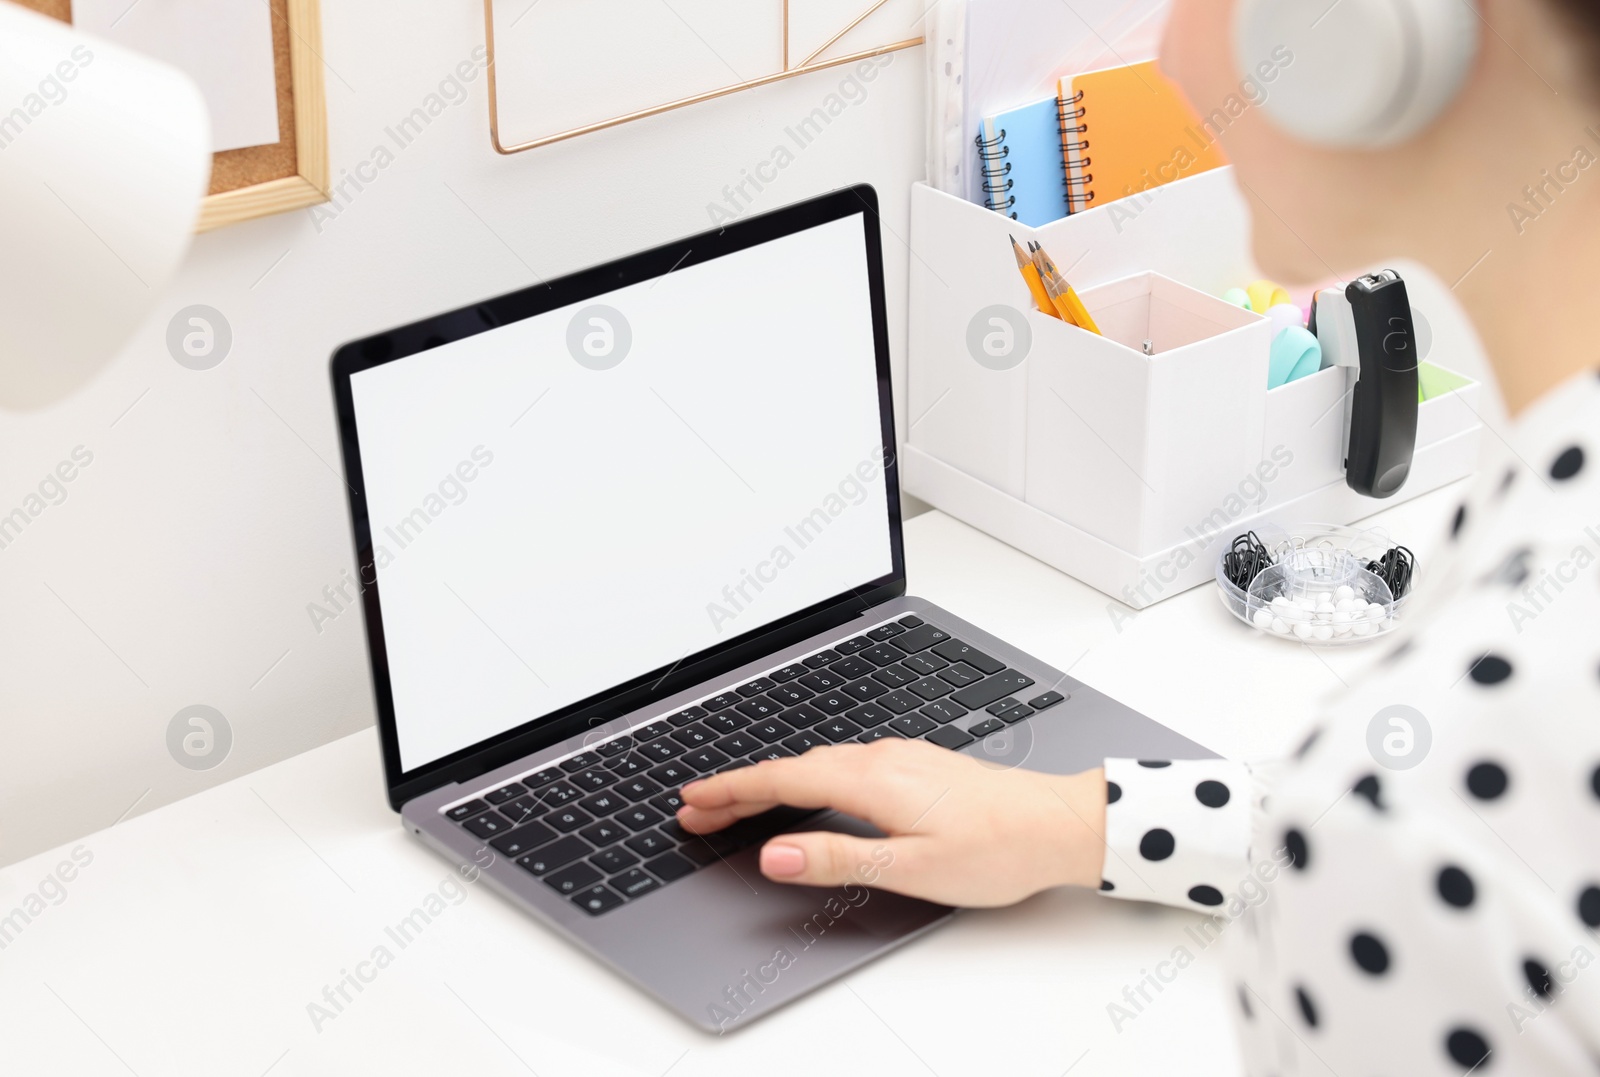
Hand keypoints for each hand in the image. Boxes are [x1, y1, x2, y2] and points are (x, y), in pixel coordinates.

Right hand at [677, 739, 1107, 907]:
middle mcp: (881, 758)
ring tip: (736, 805)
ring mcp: (900, 757)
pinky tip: (804, 792)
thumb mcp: (910, 868)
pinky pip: (841, 765)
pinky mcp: (915, 765)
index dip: (731, 792)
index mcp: (872, 779)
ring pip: (816, 764)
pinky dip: (805, 779)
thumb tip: (774, 854)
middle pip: (791, 769)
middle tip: (695, 809)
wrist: (1059, 824)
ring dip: (770, 783)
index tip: (692, 803)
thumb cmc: (997, 850)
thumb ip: (837, 858)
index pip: (782, 781)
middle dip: (738, 789)